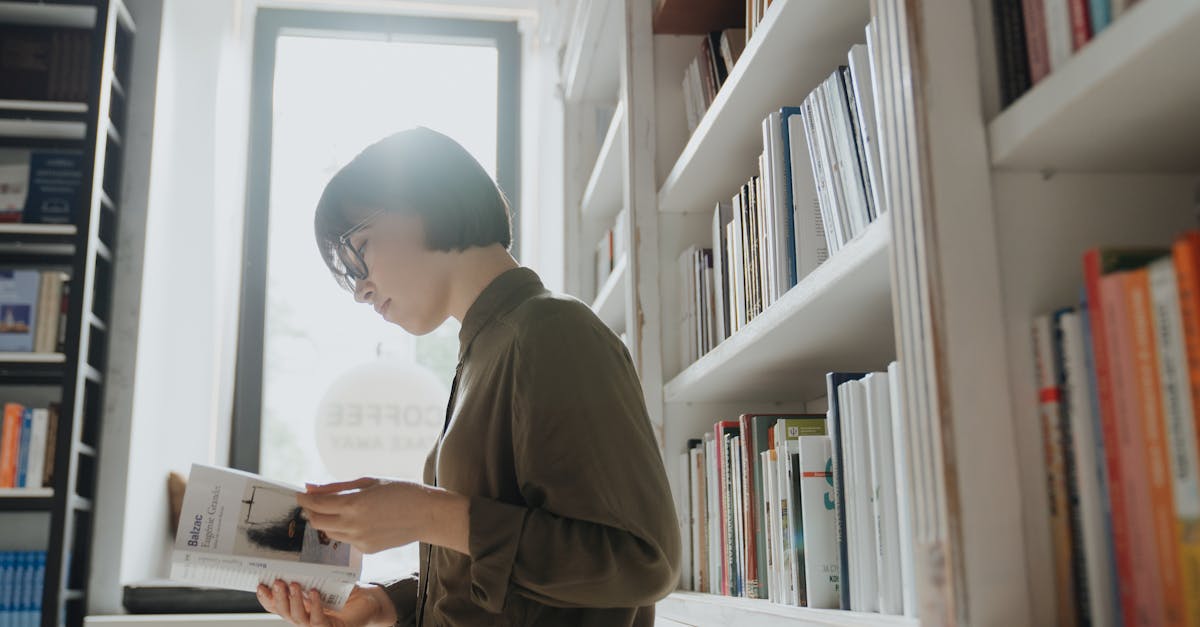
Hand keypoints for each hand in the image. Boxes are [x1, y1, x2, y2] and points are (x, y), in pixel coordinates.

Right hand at [256, 580, 395, 626]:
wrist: (371, 602)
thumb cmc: (347, 591)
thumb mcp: (326, 579)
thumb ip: (312, 573)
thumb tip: (296, 556)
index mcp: (301, 607)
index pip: (278, 606)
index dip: (267, 598)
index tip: (260, 585)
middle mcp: (306, 618)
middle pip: (284, 612)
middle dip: (278, 598)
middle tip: (277, 582)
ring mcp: (319, 625)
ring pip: (298, 618)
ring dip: (294, 601)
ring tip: (294, 584)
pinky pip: (319, 621)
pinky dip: (315, 607)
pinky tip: (314, 594)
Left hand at [296, 477, 468, 554]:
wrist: (428, 515)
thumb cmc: (401, 491)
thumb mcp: (369, 482)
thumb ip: (337, 486)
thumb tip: (311, 487)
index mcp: (354, 504)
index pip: (317, 504)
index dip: (304, 499)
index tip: (300, 494)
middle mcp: (353, 525)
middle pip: (318, 522)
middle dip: (310, 512)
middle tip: (310, 503)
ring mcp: (360, 540)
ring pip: (330, 533)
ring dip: (325, 522)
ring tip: (330, 510)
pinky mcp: (367, 550)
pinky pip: (347, 540)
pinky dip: (344, 530)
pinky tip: (355, 520)